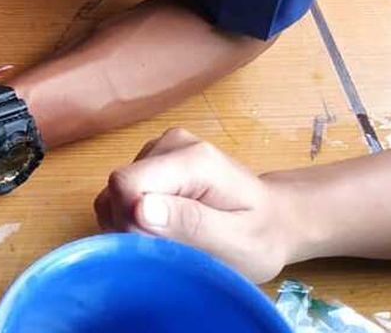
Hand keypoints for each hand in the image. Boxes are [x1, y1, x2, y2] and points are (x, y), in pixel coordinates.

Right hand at [94, 128, 296, 282]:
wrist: (274, 218)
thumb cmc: (260, 236)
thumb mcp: (236, 242)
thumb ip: (190, 223)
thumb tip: (139, 208)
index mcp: (193, 159)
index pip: (126, 184)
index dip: (131, 223)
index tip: (158, 246)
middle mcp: (170, 143)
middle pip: (118, 188)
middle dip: (132, 227)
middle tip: (170, 248)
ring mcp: (158, 148)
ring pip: (116, 193)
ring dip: (132, 224)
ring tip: (171, 239)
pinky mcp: (151, 160)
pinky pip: (121, 193)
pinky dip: (132, 218)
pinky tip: (162, 228)